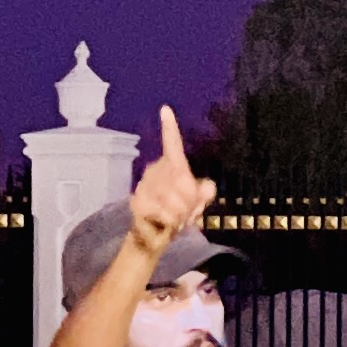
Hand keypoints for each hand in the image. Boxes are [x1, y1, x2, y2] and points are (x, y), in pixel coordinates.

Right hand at [128, 102, 215, 259]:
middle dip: (190, 202)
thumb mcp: (196, 204)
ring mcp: (144, 185)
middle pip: (183, 181)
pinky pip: (164, 212)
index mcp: (170, 166)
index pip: (172, 145)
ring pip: (174, 199)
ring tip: (176, 219)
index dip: (170, 128)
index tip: (166, 109)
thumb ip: (204, 193)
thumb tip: (207, 187)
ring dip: (181, 214)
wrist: (155, 237)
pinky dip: (170, 222)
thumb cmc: (176, 215)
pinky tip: (165, 223)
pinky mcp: (138, 202)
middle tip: (187, 213)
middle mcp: (154, 170)